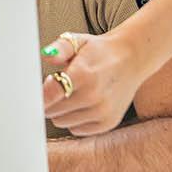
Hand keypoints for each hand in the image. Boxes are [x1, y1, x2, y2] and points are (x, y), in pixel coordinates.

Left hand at [39, 31, 156, 135]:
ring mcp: (102, 112)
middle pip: (51, 111)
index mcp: (84, 75)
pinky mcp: (108, 123)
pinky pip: (76, 129)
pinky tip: (82, 103)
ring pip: (61, 122)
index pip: (49, 95)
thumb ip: (60, 48)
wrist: (132, 59)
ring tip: (72, 93)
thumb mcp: (78, 41)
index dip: (39, 93)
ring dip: (61, 110)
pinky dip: (74, 119)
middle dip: (49, 100)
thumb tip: (46, 55)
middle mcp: (94, 97)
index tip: (40, 87)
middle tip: (59, 85)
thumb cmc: (99, 51)